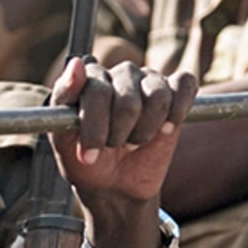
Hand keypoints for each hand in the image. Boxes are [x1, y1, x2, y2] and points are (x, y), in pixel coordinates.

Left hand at [51, 58, 197, 204]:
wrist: (114, 185)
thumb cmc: (85, 160)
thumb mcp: (63, 137)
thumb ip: (64, 97)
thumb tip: (76, 63)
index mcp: (90, 78)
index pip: (97, 92)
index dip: (95, 128)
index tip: (88, 155)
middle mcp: (121, 73)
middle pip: (128, 101)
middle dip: (120, 134)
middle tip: (113, 146)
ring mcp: (149, 79)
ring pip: (157, 97)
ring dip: (146, 130)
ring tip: (135, 141)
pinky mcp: (175, 90)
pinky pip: (184, 85)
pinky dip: (177, 110)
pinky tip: (165, 129)